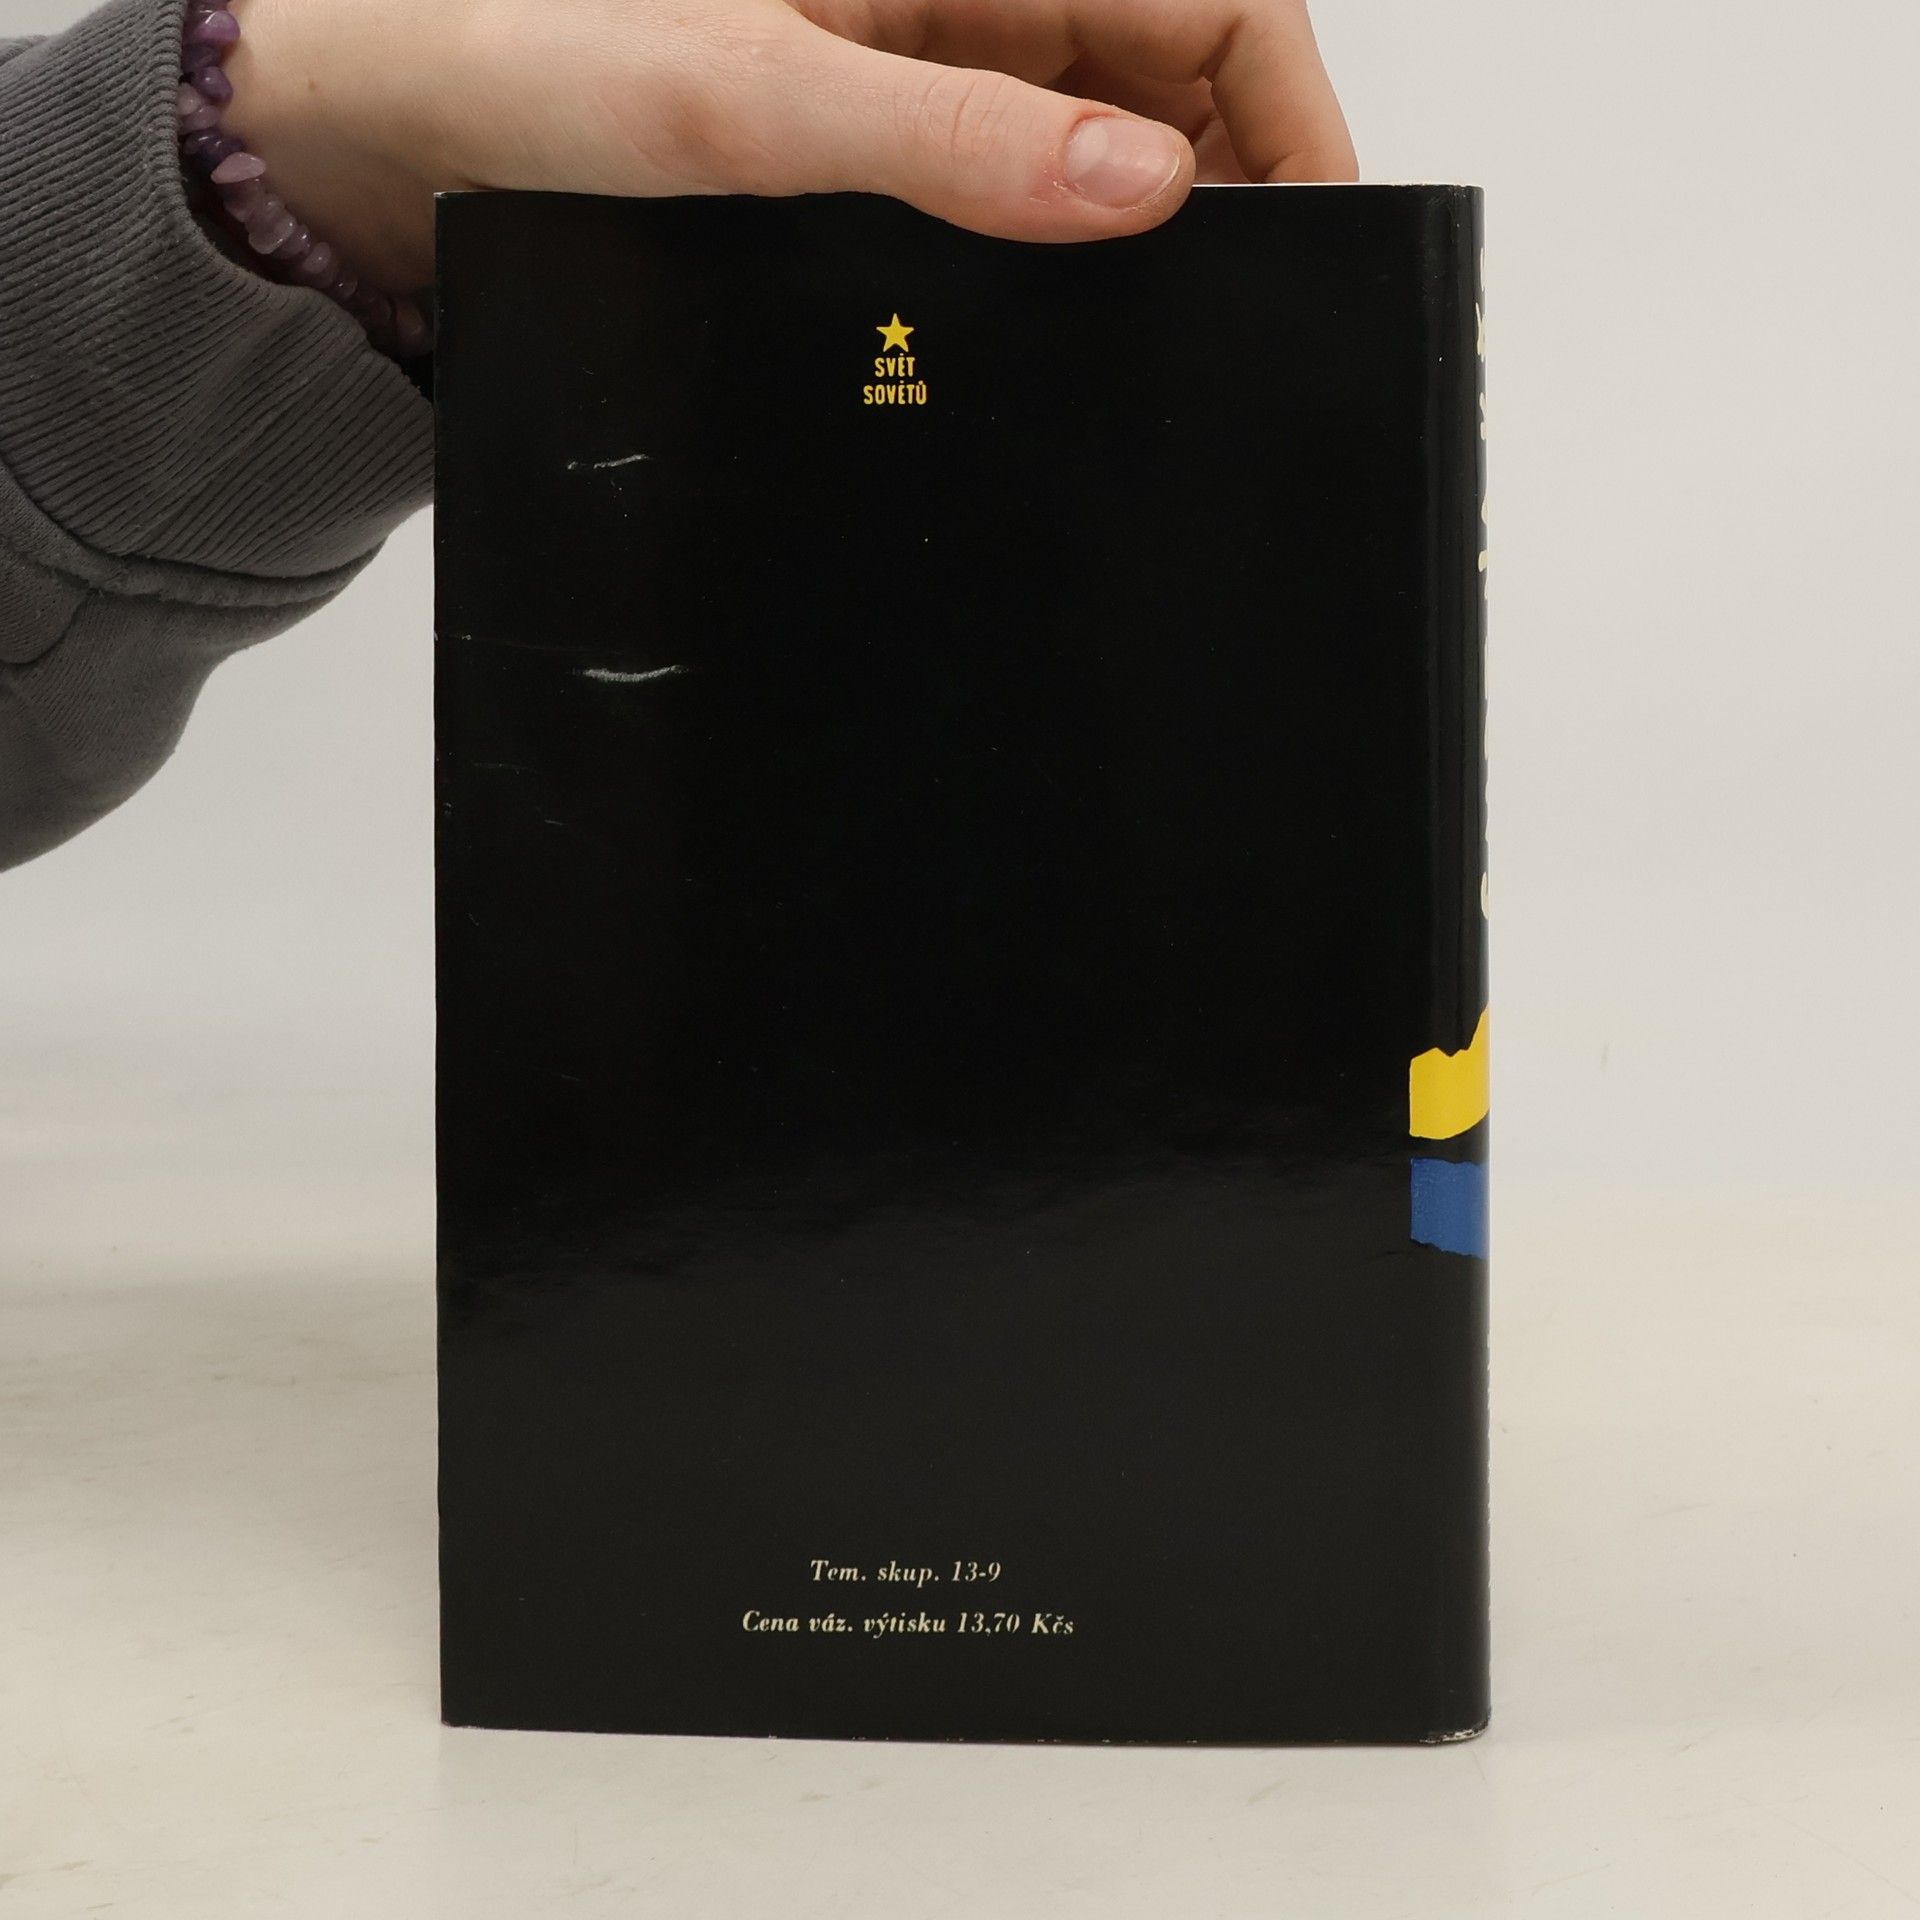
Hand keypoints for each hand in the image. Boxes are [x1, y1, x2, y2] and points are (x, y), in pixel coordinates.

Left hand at [224, 0, 1354, 289]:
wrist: (405, 137)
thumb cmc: (537, 62)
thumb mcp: (752, 101)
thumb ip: (948, 143)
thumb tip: (1143, 190)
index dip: (1285, 111)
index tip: (1321, 232)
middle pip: (1173, 77)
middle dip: (1226, 191)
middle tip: (1232, 327)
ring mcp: (928, 78)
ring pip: (1102, 152)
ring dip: (1143, 243)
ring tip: (1147, 348)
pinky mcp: (888, 153)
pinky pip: (1016, 203)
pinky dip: (1056, 268)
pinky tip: (1050, 332)